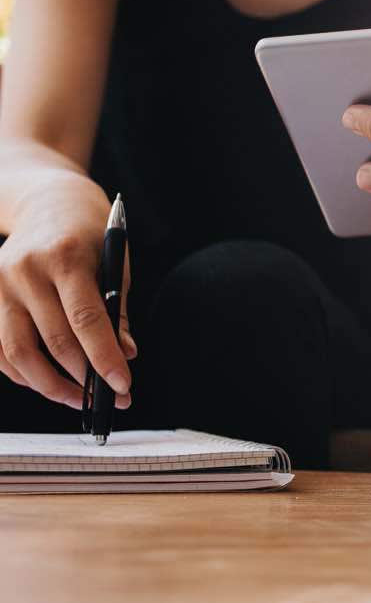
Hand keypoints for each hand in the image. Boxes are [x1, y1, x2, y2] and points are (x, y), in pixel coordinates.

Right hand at [0, 178, 134, 410]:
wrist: (48, 203)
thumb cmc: (90, 236)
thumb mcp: (115, 264)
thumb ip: (117, 312)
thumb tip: (125, 356)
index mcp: (65, 257)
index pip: (86, 318)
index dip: (104, 357)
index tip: (123, 386)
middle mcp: (25, 270)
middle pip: (53, 340)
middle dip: (85, 377)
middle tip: (113, 399)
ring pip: (19, 352)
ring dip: (52, 385)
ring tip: (80, 399)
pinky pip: (0, 349)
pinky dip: (24, 373)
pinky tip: (48, 383)